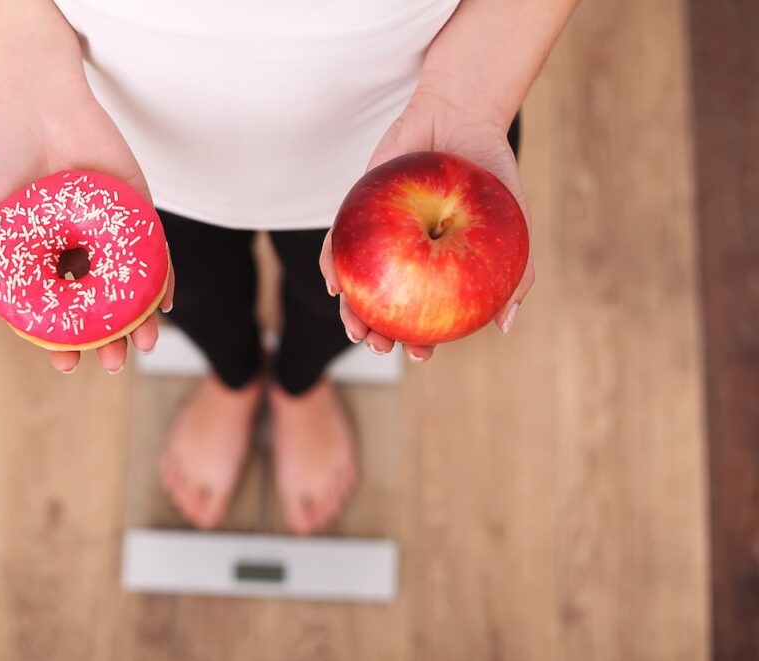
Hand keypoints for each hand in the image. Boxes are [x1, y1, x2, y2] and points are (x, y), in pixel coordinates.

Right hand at [0, 82, 174, 374]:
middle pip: (99, 307)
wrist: (34, 101)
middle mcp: (80, 252)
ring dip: (140, 321)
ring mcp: (111, 234)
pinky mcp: (138, 211)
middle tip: (111, 363)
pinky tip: (165, 304)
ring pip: (130, 288)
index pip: (58, 312)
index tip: (67, 364)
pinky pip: (156, 251)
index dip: (63, 342)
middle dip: (107, 341)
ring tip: (141, 346)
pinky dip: (163, 279)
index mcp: (44, 259)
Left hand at [319, 88, 533, 362]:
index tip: (421, 355)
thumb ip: (516, 274)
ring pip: (358, 284)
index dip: (420, 342)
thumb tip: (505, 325)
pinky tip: (332, 281)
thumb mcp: (514, 226)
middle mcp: (405, 260)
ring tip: (354, 325)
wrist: (462, 117)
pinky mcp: (357, 213)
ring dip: (350, 310)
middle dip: (376, 336)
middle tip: (378, 346)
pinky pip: (339, 244)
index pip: (425, 317)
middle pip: (385, 308)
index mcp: (438, 271)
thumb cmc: (491, 175)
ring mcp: (379, 239)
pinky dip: (332, 264)